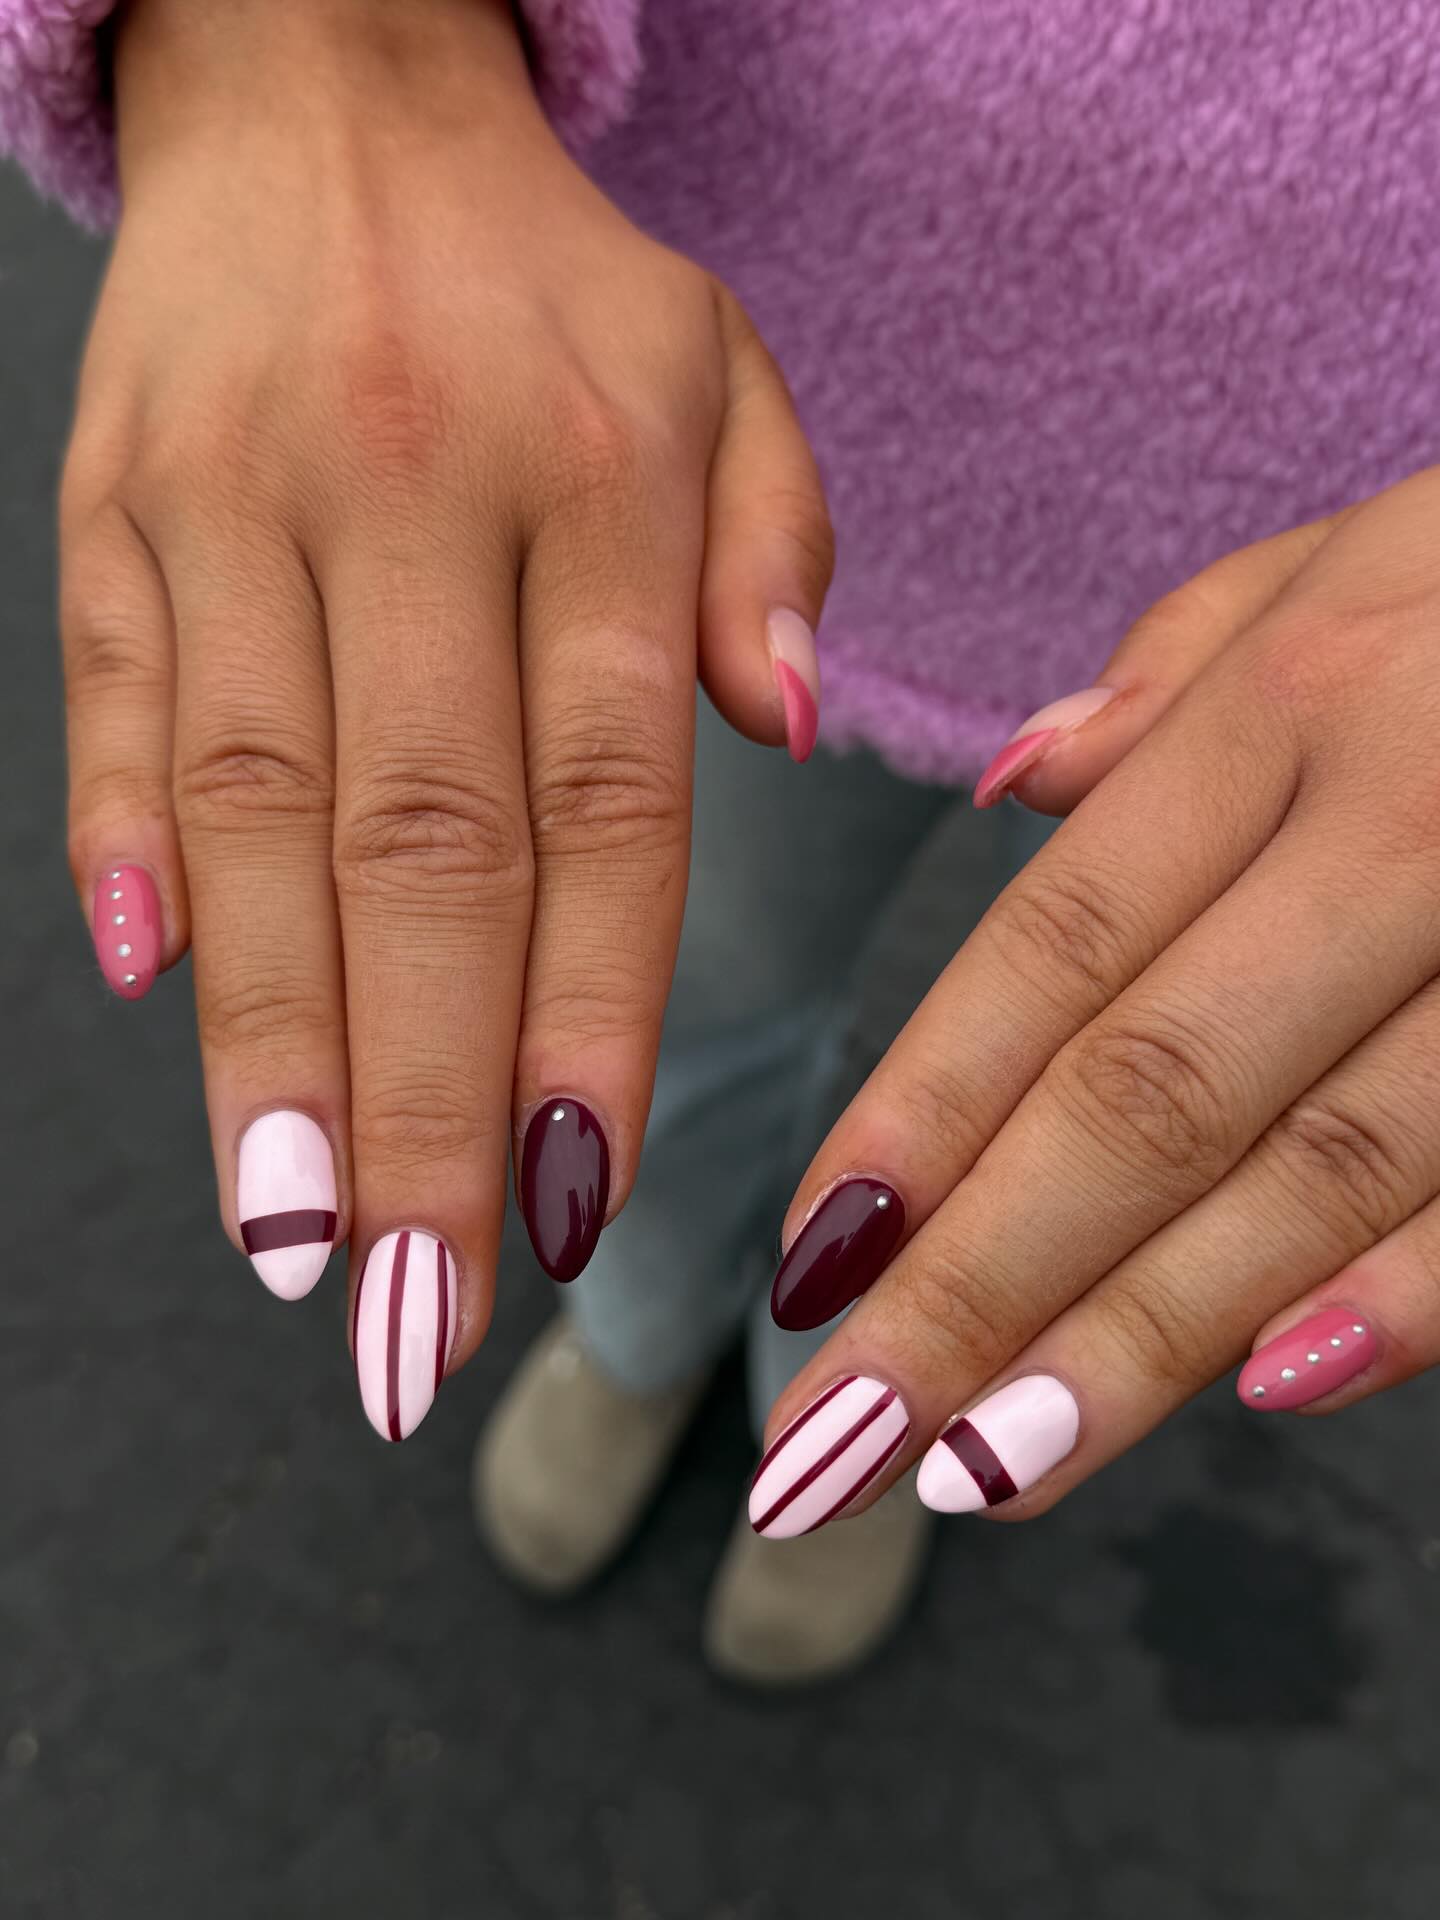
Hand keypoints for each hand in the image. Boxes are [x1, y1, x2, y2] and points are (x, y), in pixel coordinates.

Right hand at [63, 0, 831, 1437]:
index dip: (587, 1022)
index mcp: (597, 484)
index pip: (606, 807)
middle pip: (422, 853)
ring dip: (270, 1040)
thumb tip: (784, 726)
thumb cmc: (548, 281)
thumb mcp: (720, 366)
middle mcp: (414, 501)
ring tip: (288, 1236)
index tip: (577, 1206)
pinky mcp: (113, 505)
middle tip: (415, 1315)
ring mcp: (239, 503)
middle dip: (417, 1105)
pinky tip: (153, 1002)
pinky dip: (119, 852)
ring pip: (252, 811)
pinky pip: (112, 698)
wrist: (322, 77)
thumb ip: (772, 549)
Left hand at [749, 465, 1439, 1537]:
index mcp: (1300, 700)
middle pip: (1152, 1088)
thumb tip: (1020, 792)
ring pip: (1320, 1164)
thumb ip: (1180, 676)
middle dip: (981, 1281)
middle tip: (841, 1442)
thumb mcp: (1355, 554)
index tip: (810, 1262)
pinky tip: (1273, 1388)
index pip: (1059, 942)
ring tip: (993, 1462)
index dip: (923, 1113)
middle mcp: (1407, 820)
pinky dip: (1407, 1286)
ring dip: (1148, 1335)